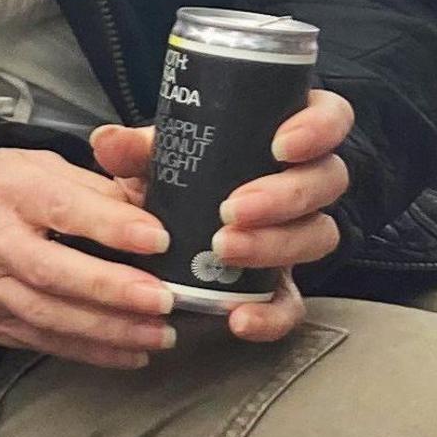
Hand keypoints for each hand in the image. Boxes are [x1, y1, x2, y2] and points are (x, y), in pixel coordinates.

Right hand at [0, 147, 178, 369]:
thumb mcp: (30, 165)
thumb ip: (90, 186)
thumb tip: (149, 208)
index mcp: (8, 189)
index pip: (62, 208)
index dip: (111, 225)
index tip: (157, 237)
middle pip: (54, 271)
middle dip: (113, 289)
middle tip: (165, 300)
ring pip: (49, 316)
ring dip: (108, 330)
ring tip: (158, 334)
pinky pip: (40, 341)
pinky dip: (87, 352)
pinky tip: (127, 355)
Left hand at [88, 88, 353, 345]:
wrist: (158, 239)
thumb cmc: (170, 179)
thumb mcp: (151, 162)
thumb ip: (134, 151)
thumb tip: (108, 141)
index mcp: (282, 134)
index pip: (328, 118)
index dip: (317, 128)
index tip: (280, 145)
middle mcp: (301, 182)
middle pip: (326, 181)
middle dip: (284, 196)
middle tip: (233, 209)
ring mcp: (298, 234)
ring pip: (319, 236)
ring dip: (275, 244)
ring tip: (224, 249)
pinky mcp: (283, 285)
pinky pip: (293, 304)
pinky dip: (270, 316)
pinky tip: (238, 319)